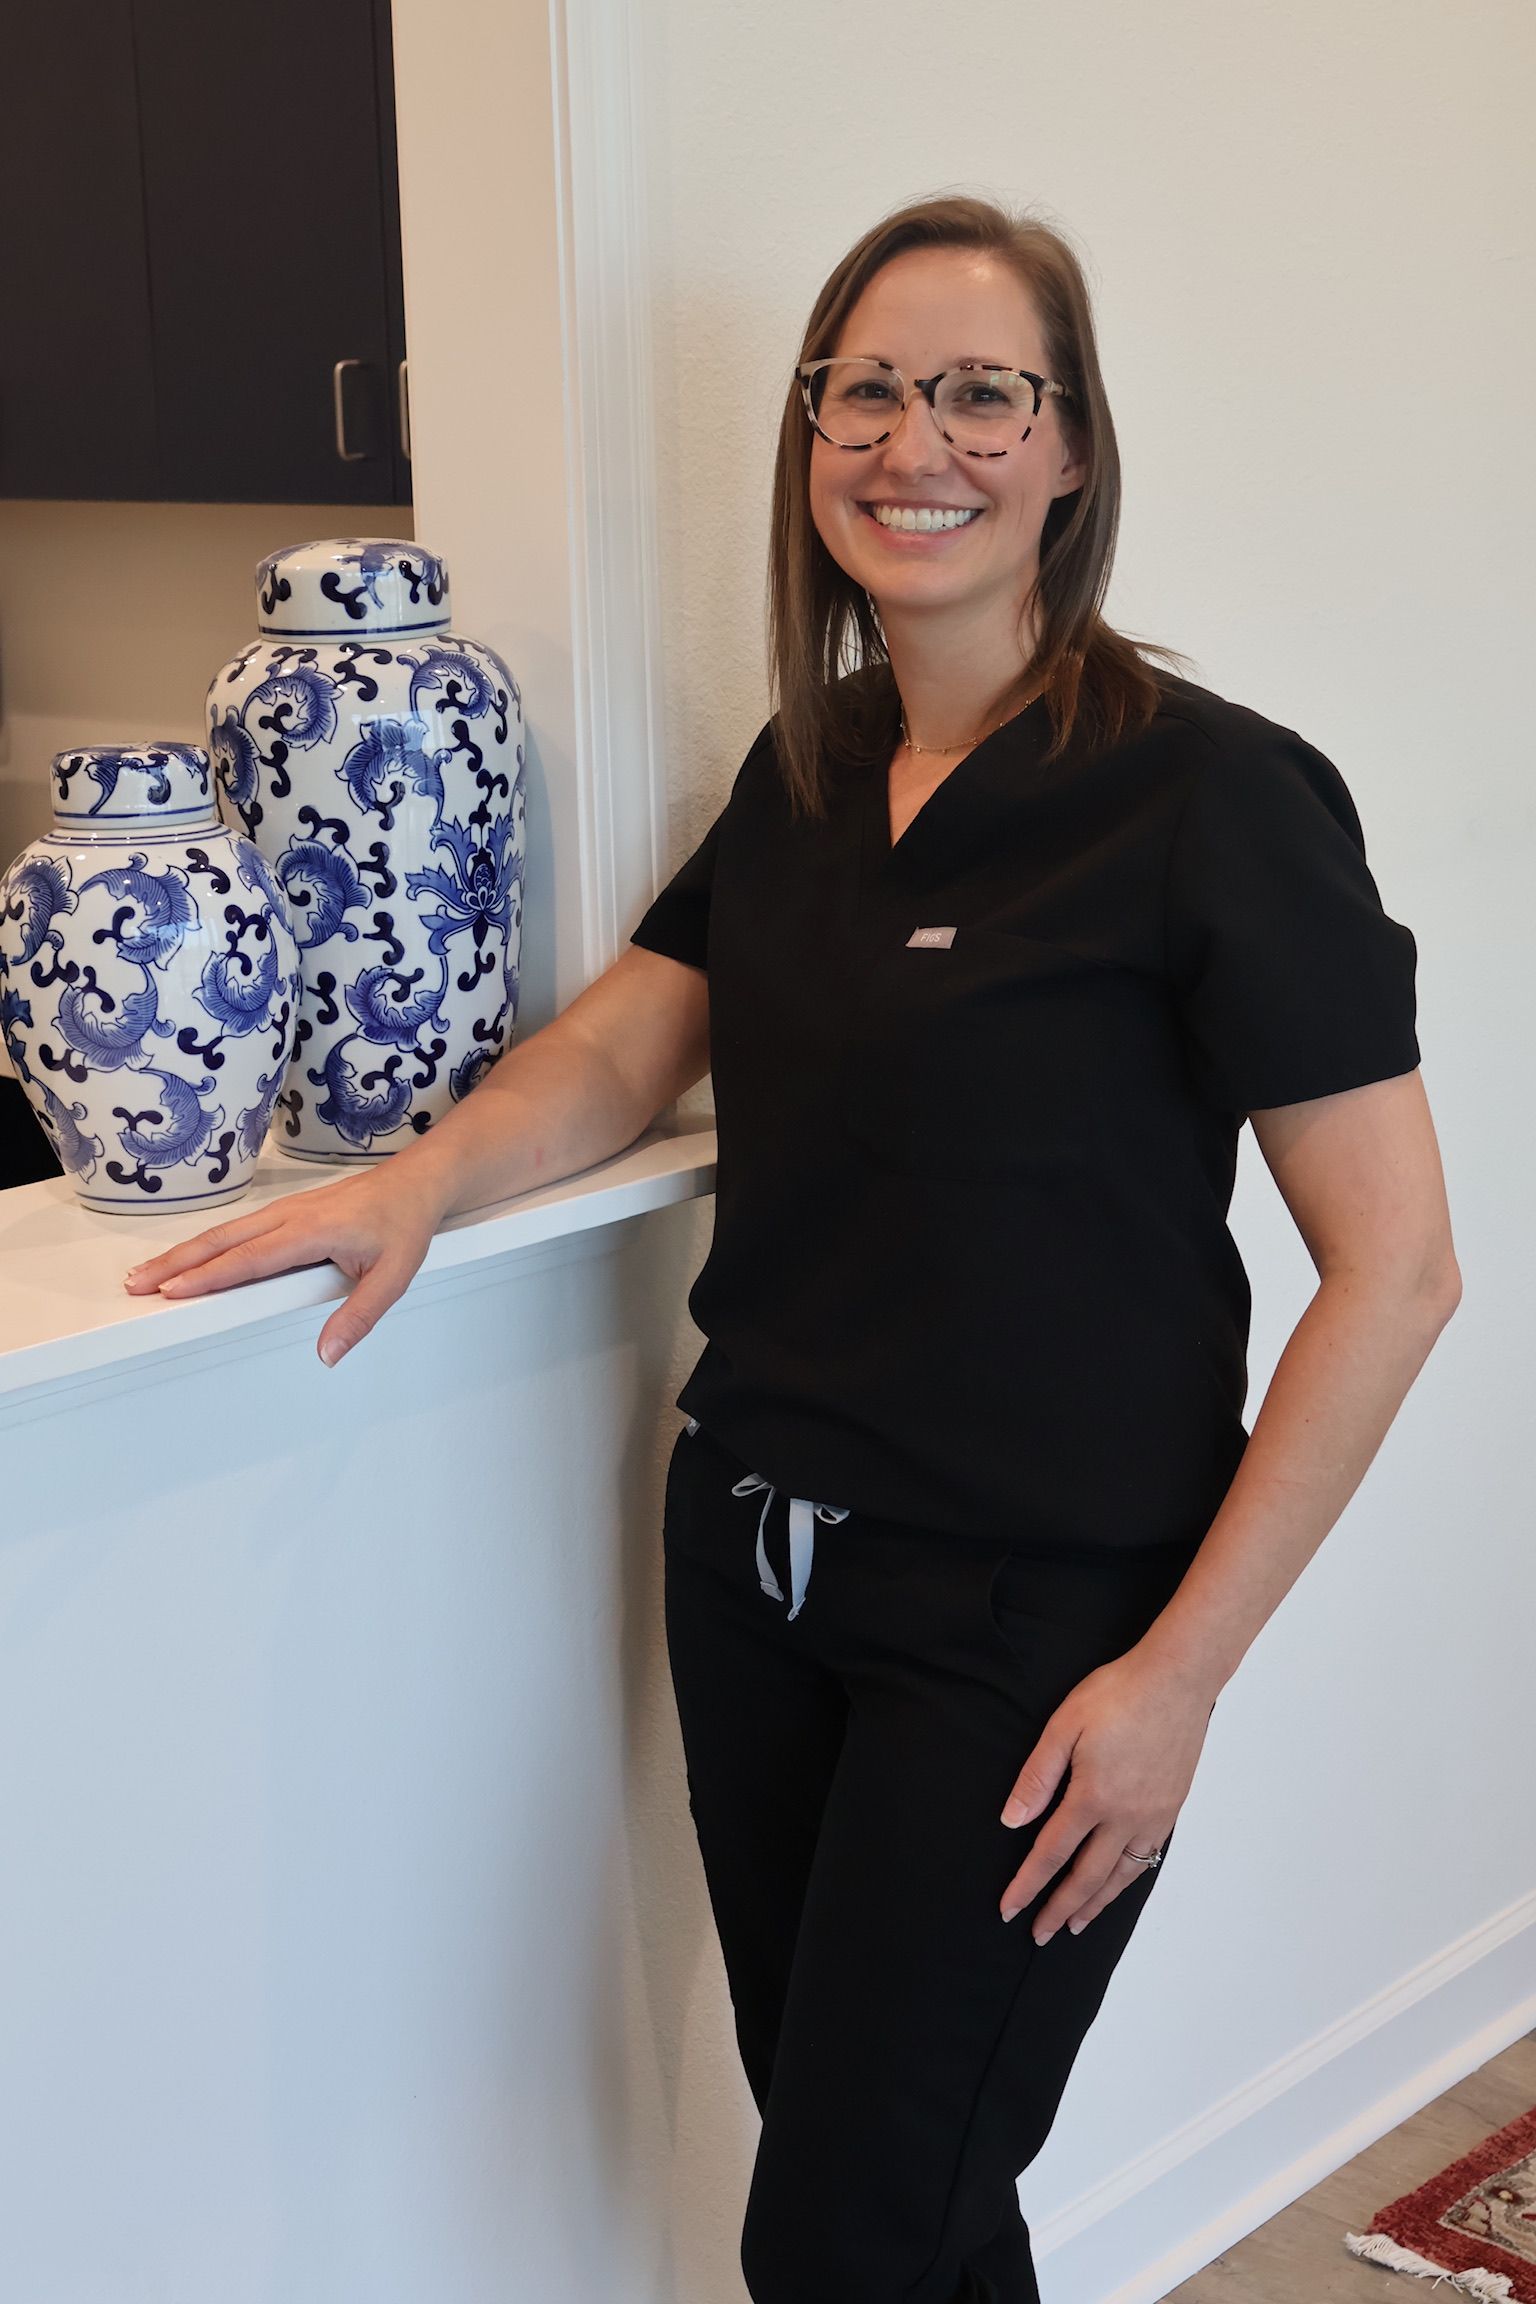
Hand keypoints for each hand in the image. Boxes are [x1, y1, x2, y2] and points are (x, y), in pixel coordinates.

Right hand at [120, 1164, 447, 1366]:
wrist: (414, 1183)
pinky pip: (237, 1229)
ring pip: (224, 1233)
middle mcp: (290, 1216)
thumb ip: (359, 1316)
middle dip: (177, 1263)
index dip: (209, 1276)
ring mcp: (285, 1210)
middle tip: (137, 1284)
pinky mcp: (285, 1212)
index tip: (172, 1291)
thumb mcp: (394, 1277)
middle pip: (222, 1241)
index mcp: (311, 1231)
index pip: (250, 1258)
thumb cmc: (403, 1225)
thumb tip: (327, 1353)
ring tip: (148, 1274)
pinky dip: (206, 1244)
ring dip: (184, 1253)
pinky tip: (191, 1257)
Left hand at [996, 1646, 1216, 1940]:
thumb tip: (1012, 1821)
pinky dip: (1126, 1881)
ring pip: (1120, 1876)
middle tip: (1039, 1934)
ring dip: (1095, 1904)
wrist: (1177, 1679)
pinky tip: (1117, 1884)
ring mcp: (1153, 1816)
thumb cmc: (1118, 1694)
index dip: (1028, 1885)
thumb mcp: (1064, 1726)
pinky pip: (1146, 1858)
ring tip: (1076, 1924)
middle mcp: (1125, 1816)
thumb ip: (1037, 1777)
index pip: (1051, 1854)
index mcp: (1092, 1796)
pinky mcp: (1171, 1809)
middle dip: (1059, 1908)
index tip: (1009, 1909)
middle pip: (1086, 1876)